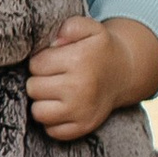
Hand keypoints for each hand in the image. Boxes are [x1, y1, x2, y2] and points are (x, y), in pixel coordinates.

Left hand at [28, 10, 157, 141]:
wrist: (124, 73)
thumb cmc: (99, 50)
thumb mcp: (90, 28)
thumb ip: (70, 26)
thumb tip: (55, 40)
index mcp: (79, 60)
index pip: (35, 64)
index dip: (41, 61)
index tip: (55, 60)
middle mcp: (80, 88)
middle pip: (33, 88)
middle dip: (40, 80)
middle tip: (57, 76)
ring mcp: (82, 111)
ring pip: (38, 112)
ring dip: (43, 102)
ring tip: (57, 91)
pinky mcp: (83, 128)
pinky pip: (51, 130)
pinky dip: (53, 121)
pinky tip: (64, 107)